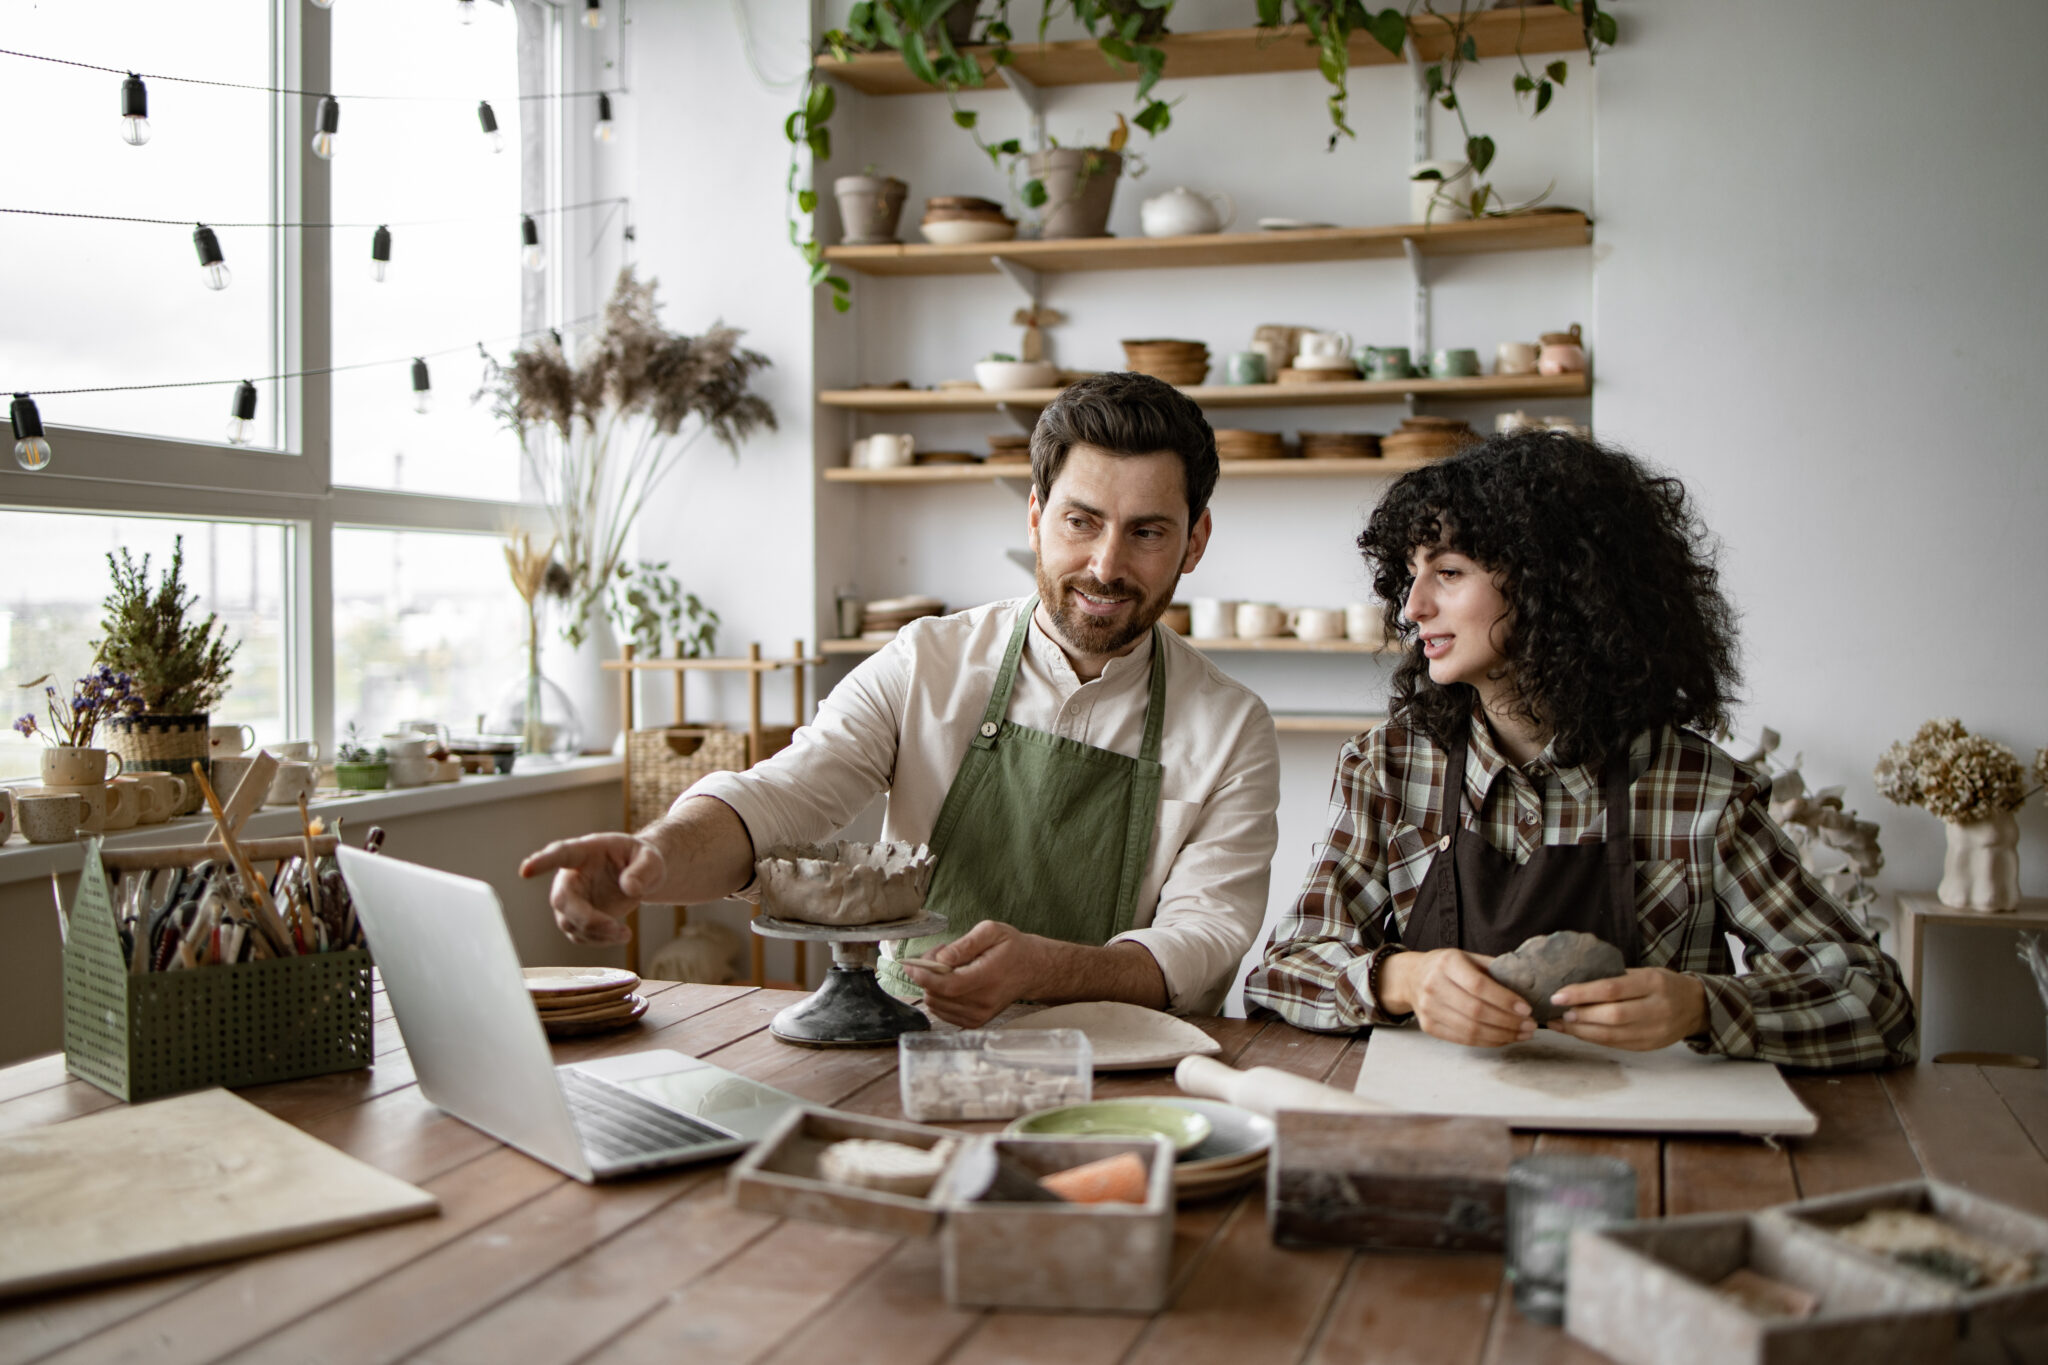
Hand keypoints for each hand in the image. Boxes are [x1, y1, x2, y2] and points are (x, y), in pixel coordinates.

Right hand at [519, 833, 665, 945]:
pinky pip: (579, 935)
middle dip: (585, 918)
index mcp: (585, 851)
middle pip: (562, 899)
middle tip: (615, 928)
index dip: (542, 862)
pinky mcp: (577, 918)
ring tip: (625, 933)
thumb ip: (643, 870)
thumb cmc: (641, 860)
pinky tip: (619, 935)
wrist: (641, 875)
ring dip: (595, 933)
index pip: (560, 854)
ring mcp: (572, 898)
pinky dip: (599, 940)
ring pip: (569, 922)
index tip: (526, 870)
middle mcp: (571, 875)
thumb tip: (630, 888)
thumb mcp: (651, 859)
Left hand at [903, 920, 1050, 1028]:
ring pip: (937, 1005)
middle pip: (939, 996)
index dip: (925, 976)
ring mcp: (980, 1015)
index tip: (909, 964)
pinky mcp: (975, 1022)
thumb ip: (965, 944)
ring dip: (932, 985)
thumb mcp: (991, 931)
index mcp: (989, 976)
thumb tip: (941, 959)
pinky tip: (951, 981)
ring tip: (948, 967)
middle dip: (927, 975)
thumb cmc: (1010, 947)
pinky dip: (939, 996)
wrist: (1031, 970)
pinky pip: (943, 1012)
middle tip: (939, 955)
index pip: (949, 985)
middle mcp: (985, 1001)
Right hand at [1379, 948, 1534, 1047]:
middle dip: (1508, 1022)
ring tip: (1522, 1034)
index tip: (1526, 1008)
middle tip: (1530, 1025)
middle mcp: (1433, 985)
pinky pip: (1462, 1039)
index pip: (1478, 985)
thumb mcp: (1468, 957)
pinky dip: (1487, 1042)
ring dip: (1502, 1035)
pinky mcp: (1428, 1026)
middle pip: (1476, 1011)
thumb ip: (1493, 969)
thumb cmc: (1447, 967)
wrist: (1411, 977)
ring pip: (1470, 1029)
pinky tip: (1504, 1038)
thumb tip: (1528, 983)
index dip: (1504, 999)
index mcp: (1447, 963)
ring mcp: (1428, 1008)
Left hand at [1546, 968, 1707, 1050]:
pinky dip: (1593, 1039)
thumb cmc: (1662, 985)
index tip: (1558, 995)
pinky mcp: (1650, 1046)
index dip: (1582, 994)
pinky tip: (1577, 1032)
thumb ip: (1615, 979)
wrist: (1696, 1006)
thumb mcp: (1644, 973)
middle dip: (1580, 1015)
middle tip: (1557, 1012)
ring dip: (1581, 1031)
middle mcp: (1656, 1008)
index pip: (1612, 990)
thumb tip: (1573, 985)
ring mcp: (1655, 1031)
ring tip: (1560, 1023)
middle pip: (1611, 1016)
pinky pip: (1616, 1045)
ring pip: (1612, 1036)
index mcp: (1653, 983)